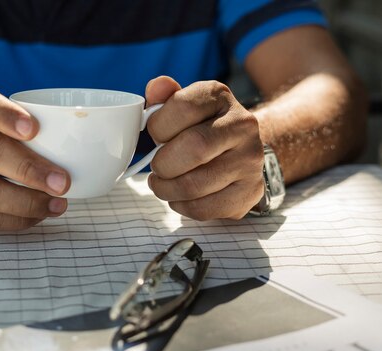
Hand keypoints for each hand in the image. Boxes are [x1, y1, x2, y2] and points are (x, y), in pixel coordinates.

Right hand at [0, 87, 70, 230]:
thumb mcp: (4, 119)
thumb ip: (36, 125)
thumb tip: (90, 145)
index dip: (7, 116)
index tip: (34, 129)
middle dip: (29, 169)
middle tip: (63, 182)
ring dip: (27, 202)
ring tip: (58, 204)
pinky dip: (17, 220)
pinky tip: (39, 216)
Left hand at [145, 76, 264, 219]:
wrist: (241, 149)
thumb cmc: (201, 128)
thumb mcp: (184, 105)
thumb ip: (165, 98)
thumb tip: (156, 86)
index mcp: (219, 96)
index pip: (183, 107)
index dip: (158, 127)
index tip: (155, 136)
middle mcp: (242, 125)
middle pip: (194, 148)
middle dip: (163, 164)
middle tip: (156, 168)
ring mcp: (250, 160)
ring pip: (195, 184)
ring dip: (167, 190)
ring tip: (163, 184)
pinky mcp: (250, 191)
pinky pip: (205, 208)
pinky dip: (182, 206)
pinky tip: (180, 197)